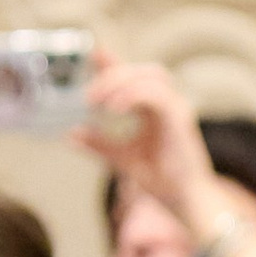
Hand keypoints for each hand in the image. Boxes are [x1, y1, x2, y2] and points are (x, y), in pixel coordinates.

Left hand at [76, 58, 255, 256]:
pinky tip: (114, 109)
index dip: (113, 62)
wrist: (186, 202)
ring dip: (121, 83)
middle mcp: (169, 105)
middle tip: (88, 97)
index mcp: (157, 111)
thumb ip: (99, 144)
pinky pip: (156, 94)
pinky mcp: (180, 118)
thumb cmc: (163, 183)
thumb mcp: (122, 158)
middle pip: (143, 71)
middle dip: (113, 75)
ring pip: (150, 77)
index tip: (92, 54)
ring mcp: (177, 109)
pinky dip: (132, 95)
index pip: (135, 77)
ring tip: (99, 102)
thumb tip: (69, 134)